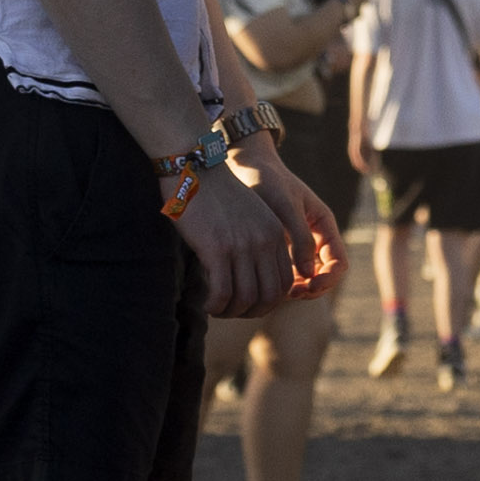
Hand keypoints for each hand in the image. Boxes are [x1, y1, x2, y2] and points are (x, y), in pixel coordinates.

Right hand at [177, 162, 293, 320]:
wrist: (195, 168)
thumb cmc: (217, 195)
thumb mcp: (250, 216)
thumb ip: (257, 243)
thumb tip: (251, 279)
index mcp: (276, 234)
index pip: (284, 284)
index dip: (267, 302)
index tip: (247, 304)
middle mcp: (264, 241)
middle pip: (268, 296)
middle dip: (250, 312)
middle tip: (231, 311)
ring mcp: (242, 246)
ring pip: (245, 299)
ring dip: (230, 312)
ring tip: (216, 309)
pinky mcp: (217, 249)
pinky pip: (222, 292)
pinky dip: (215, 305)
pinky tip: (207, 304)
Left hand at [254, 151, 345, 297]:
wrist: (246, 166)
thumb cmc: (268, 181)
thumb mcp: (285, 206)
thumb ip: (299, 237)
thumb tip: (308, 274)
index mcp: (324, 224)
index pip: (338, 262)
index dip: (328, 278)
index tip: (309, 285)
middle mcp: (315, 236)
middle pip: (325, 274)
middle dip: (313, 288)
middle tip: (291, 294)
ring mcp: (298, 243)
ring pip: (307, 277)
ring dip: (298, 289)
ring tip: (279, 293)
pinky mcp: (280, 247)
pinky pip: (289, 272)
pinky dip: (283, 282)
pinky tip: (267, 283)